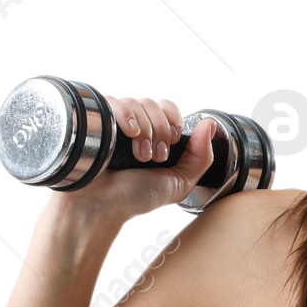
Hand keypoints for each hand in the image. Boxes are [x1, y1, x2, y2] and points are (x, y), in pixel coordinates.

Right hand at [54, 95, 221, 222]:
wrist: (102, 206)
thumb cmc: (135, 197)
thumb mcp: (179, 182)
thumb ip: (201, 157)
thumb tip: (210, 124)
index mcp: (153, 136)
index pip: (167, 108)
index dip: (173, 122)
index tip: (172, 145)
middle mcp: (134, 126)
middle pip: (155, 104)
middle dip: (161, 130)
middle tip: (155, 157)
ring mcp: (114, 122)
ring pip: (137, 102)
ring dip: (145, 129)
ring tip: (140, 156)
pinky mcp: (96, 119)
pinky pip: (114, 101)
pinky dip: (127, 115)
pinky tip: (129, 134)